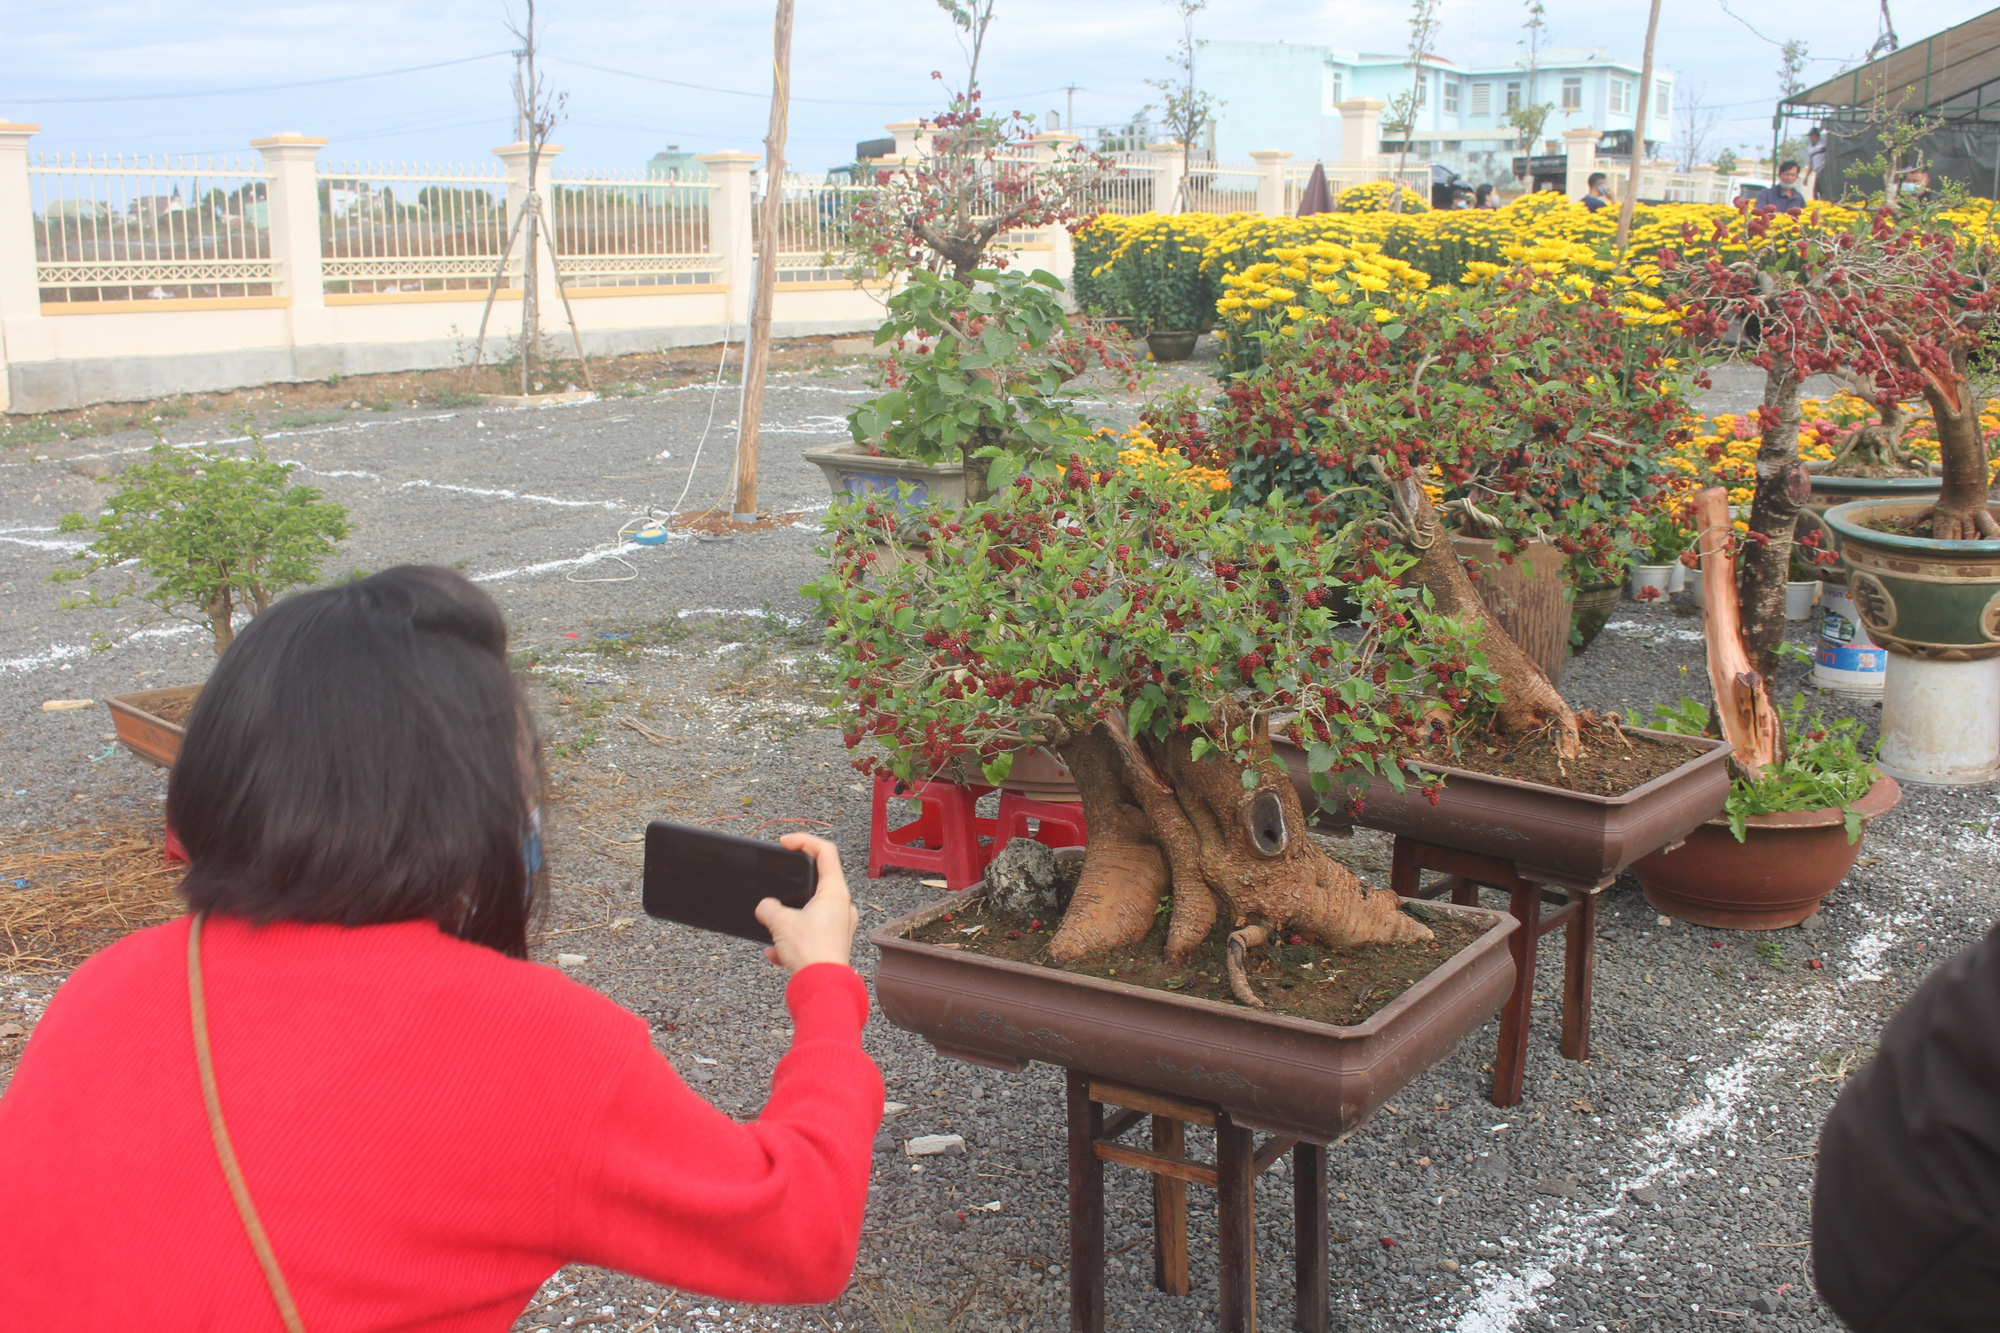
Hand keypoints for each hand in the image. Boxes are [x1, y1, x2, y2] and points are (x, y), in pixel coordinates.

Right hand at [756, 834, 858, 973]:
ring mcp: (841, 926)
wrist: (822, 990)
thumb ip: (769, 908)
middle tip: (776, 893)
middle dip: (792, 889)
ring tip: (775, 934)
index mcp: (835, 893)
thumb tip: (766, 908)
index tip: (785, 843)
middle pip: (817, 883)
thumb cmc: (810, 954)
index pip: (825, 852)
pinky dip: (792, 940)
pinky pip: (810, 934)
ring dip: (789, 920)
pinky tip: (778, 954)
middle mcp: (843, 906)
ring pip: (810, 912)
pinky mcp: (834, 945)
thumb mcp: (780, 923)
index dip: (804, 841)